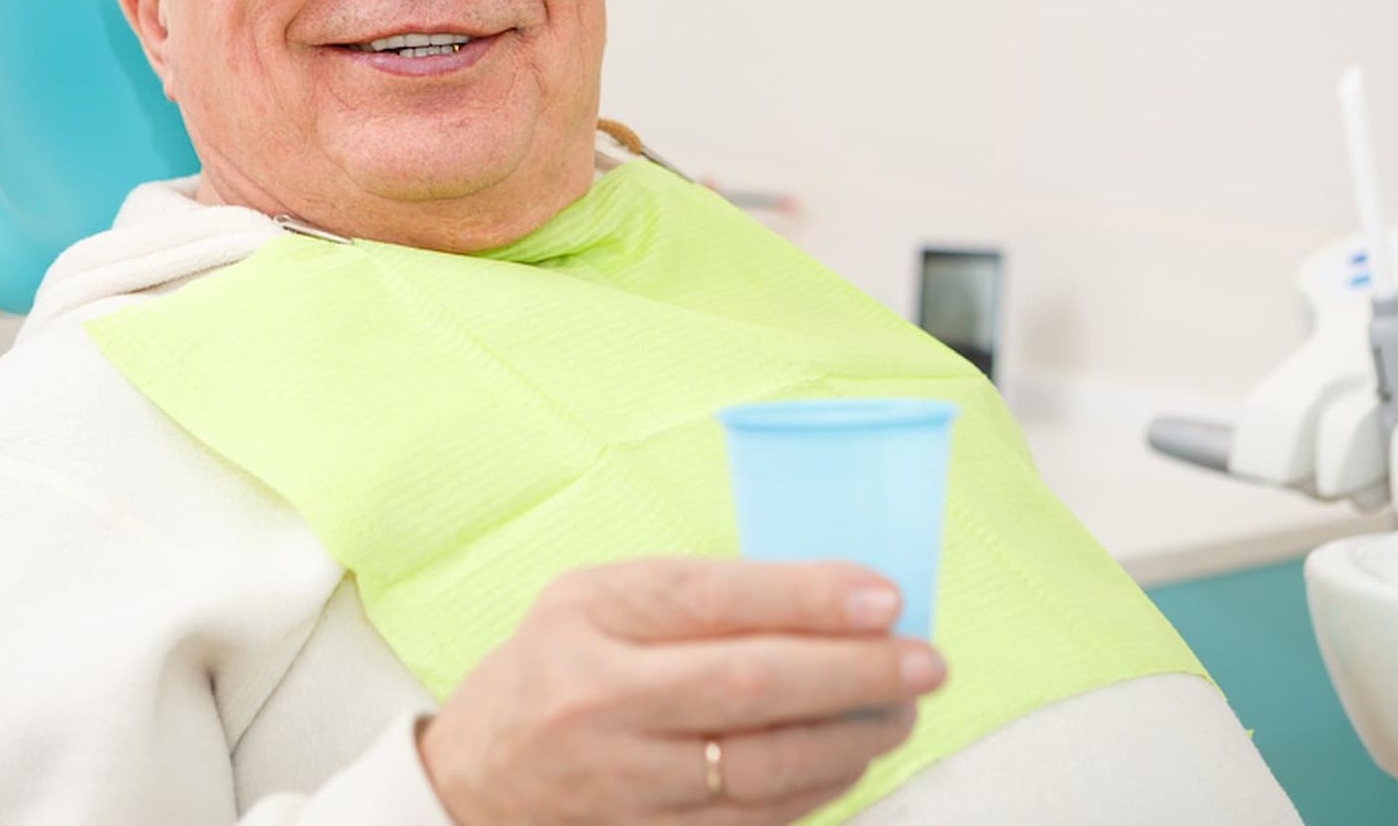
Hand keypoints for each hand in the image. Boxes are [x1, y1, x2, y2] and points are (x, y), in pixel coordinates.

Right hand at [416, 557, 946, 824]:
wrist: (473, 782)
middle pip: (751, 686)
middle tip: (924, 662)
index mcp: (589, 615)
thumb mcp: (596, 600)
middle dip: (855, 673)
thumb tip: (828, 595)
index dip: (807, 597)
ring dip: (852, 739)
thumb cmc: (552, 670)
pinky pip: (755, 821)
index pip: (712, 598)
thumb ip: (693, 595)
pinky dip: (817, 790)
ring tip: (898, 709)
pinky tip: (850, 759)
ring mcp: (622, 780)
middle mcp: (599, 698)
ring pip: (765, 767)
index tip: (884, 597)